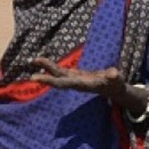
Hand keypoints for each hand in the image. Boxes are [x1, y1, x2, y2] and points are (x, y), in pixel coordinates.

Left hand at [29, 57, 147, 111]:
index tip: (39, 79)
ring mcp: (72, 79)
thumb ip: (114, 77)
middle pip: (57, 80)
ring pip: (57, 73)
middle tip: (31, 77)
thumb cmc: (116, 83)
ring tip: (33, 60)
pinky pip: (59, 70)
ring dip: (46, 67)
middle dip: (45, 78)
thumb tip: (113, 73)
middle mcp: (74, 83)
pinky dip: (50, 66)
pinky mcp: (73, 75)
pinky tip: (41, 61)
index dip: (51, 81)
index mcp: (82, 84)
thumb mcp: (117, 80)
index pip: (64, 83)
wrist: (113, 88)